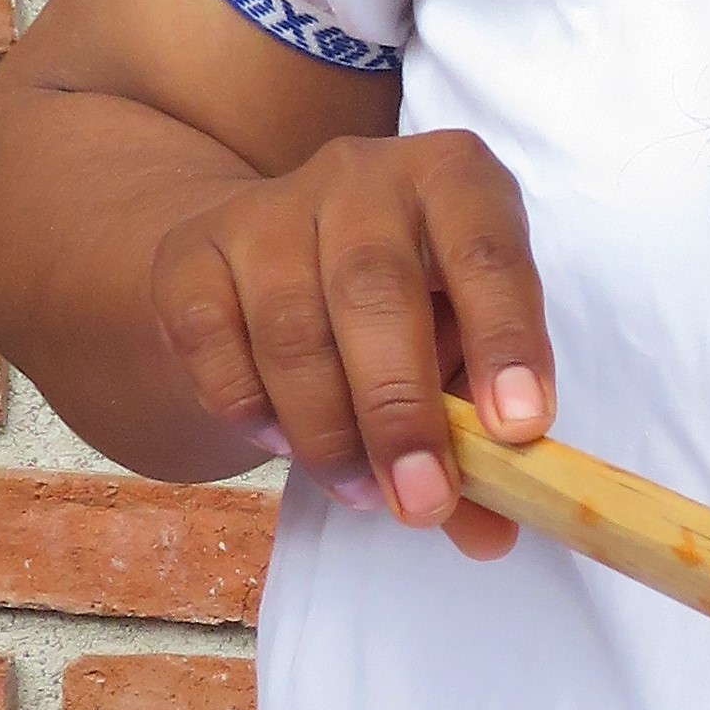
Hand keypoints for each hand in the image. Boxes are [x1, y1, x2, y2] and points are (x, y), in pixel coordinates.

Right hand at [146, 130, 549, 552]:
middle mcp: (360, 175)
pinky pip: (214, 344)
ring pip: (292, 328)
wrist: (263, 265)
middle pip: (375, 291)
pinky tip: (285, 444)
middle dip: (401, 412)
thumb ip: (481, 437)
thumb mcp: (456, 355)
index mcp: (452, 180)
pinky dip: (253, 411)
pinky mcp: (191, 254)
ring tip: (362, 494)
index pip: (488, 250)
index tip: (518, 429)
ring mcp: (267, 208)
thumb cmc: (396, 315)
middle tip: (422, 502)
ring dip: (328, 431)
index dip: (505, 338)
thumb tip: (493, 534)